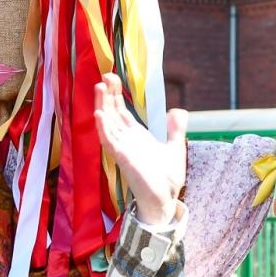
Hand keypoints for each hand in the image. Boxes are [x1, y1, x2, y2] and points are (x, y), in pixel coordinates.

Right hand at [94, 73, 186, 226]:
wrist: (165, 200)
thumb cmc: (166, 179)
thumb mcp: (175, 148)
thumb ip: (175, 130)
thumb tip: (177, 111)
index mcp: (137, 137)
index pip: (121, 112)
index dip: (115, 95)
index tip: (111, 77)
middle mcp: (127, 141)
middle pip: (112, 114)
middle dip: (107, 95)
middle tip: (104, 76)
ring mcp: (123, 150)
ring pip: (108, 124)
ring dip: (102, 106)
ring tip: (98, 87)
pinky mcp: (124, 160)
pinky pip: (110, 143)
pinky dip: (104, 130)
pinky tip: (99, 116)